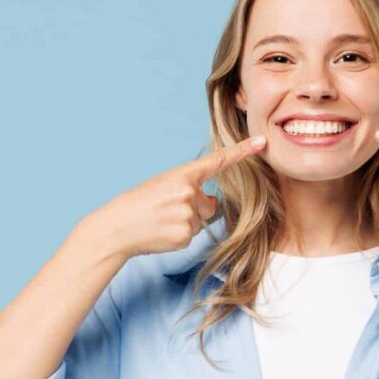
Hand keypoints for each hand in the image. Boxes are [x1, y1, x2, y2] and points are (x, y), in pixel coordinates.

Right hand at [93, 134, 267, 259]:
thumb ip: (190, 189)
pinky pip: (193, 236)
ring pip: (201, 221)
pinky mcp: (185, 235)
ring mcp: (187, 214)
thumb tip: (213, 202)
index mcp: (181, 175)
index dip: (242, 151)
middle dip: (193, 209)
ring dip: (186, 223)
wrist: (116, 227)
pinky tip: (162, 232)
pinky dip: (179, 236)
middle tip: (165, 210)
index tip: (262, 141)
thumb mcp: (163, 187)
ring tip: (161, 221)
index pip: (218, 161)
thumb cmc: (139, 205)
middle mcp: (188, 192)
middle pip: (208, 204)